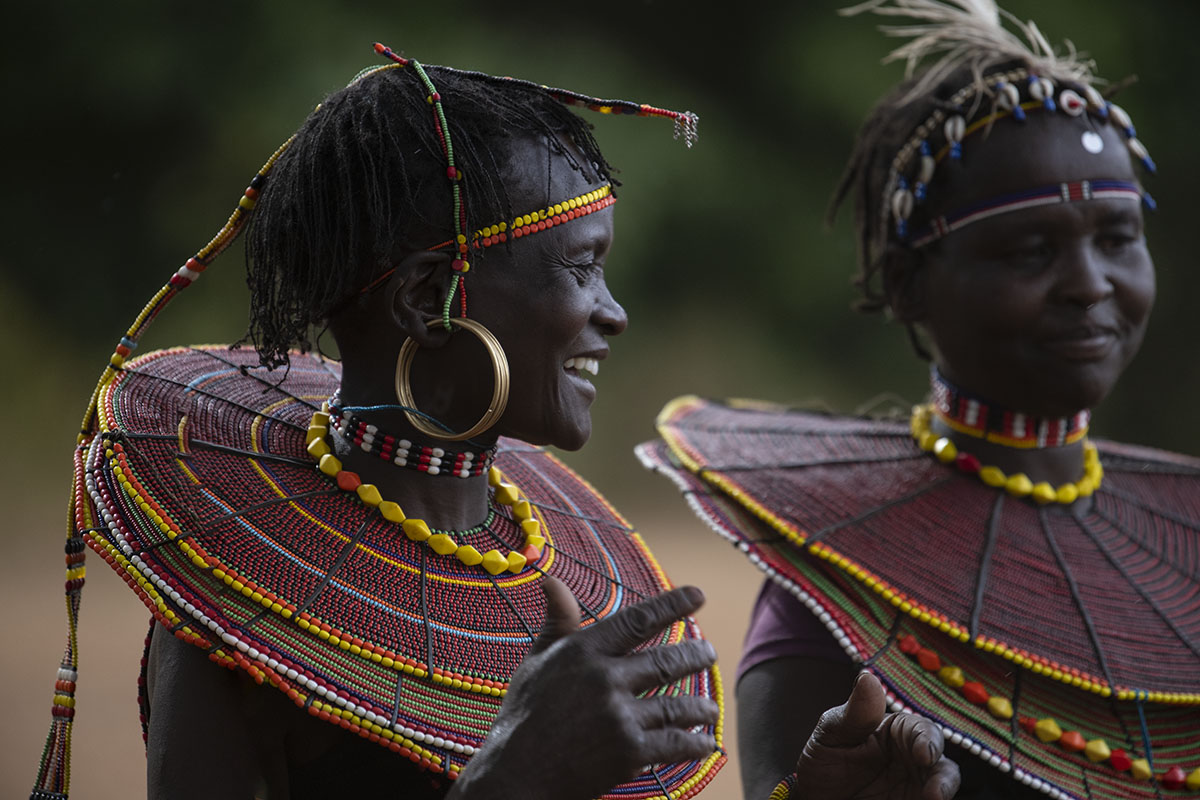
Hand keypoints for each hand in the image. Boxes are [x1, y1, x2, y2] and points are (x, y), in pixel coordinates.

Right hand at [447, 576, 719, 799]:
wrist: (515, 775)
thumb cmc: (524, 716)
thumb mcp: (536, 662)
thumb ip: (557, 622)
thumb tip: (552, 580)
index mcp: (583, 651)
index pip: (638, 620)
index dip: (672, 605)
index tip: (699, 596)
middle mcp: (605, 678)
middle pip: (665, 661)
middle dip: (695, 656)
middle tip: (709, 653)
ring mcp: (619, 716)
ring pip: (676, 705)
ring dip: (700, 705)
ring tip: (709, 706)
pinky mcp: (628, 752)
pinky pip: (674, 743)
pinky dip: (694, 743)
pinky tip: (705, 743)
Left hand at [793, 671, 959, 799]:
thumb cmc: (825, 762)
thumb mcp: (832, 735)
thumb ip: (854, 713)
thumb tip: (868, 678)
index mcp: (895, 730)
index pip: (919, 729)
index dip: (926, 739)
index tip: (923, 754)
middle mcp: (911, 755)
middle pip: (939, 758)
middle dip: (942, 773)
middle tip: (935, 790)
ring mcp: (915, 782)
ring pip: (943, 781)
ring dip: (943, 789)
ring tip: (934, 799)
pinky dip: (932, 798)